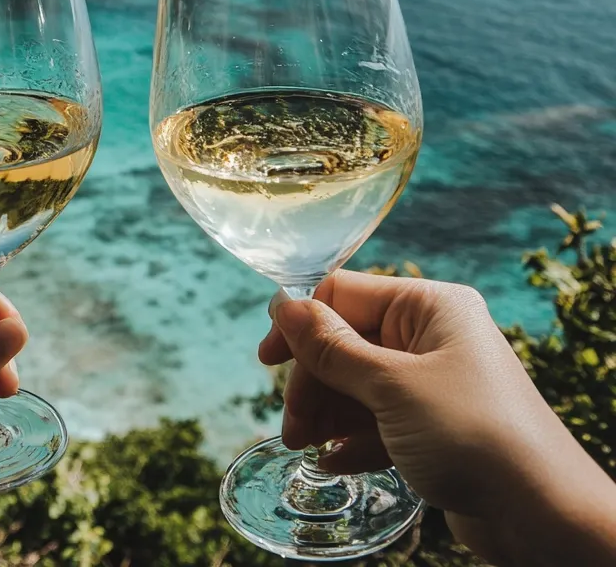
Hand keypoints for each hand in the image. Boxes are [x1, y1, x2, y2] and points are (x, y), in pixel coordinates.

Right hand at [259, 271, 615, 566]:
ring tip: (303, 446)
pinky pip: (378, 419)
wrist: (545, 518)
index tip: (267, 359)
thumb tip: (280, 304)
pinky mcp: (433, 426)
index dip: (302, 323)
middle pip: (346, 342)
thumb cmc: (475, 435)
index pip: (345, 294)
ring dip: (326, 413)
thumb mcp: (391, 386)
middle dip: (314, 382)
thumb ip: (331, 347)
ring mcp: (432, 382)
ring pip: (357, 384)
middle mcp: (430, 336)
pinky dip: (353, 438)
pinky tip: (334, 461)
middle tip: (291, 424)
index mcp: (429, 306)